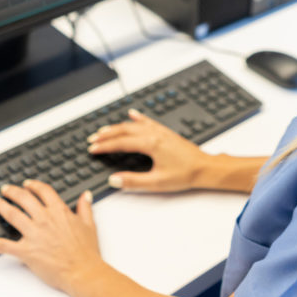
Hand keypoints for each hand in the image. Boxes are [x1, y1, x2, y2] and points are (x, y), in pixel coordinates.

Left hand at [0, 180, 101, 294]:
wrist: (82, 271)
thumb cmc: (86, 251)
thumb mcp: (89, 225)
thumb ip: (85, 208)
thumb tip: (85, 195)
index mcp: (60, 212)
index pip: (44, 192)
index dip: (34, 186)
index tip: (28, 184)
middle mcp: (44, 219)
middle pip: (24, 199)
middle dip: (13, 192)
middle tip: (6, 189)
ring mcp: (33, 235)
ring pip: (12, 215)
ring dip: (1, 206)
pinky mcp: (25, 251)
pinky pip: (2, 245)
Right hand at [88, 109, 209, 191]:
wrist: (204, 167)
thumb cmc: (185, 174)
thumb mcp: (157, 182)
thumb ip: (134, 181)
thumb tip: (114, 180)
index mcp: (151, 144)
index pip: (121, 143)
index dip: (105, 146)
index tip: (92, 149)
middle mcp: (154, 134)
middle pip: (124, 130)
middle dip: (107, 135)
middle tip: (92, 140)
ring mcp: (160, 131)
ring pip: (134, 125)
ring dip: (117, 127)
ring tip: (104, 131)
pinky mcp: (166, 132)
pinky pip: (148, 121)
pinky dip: (138, 118)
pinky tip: (132, 114)